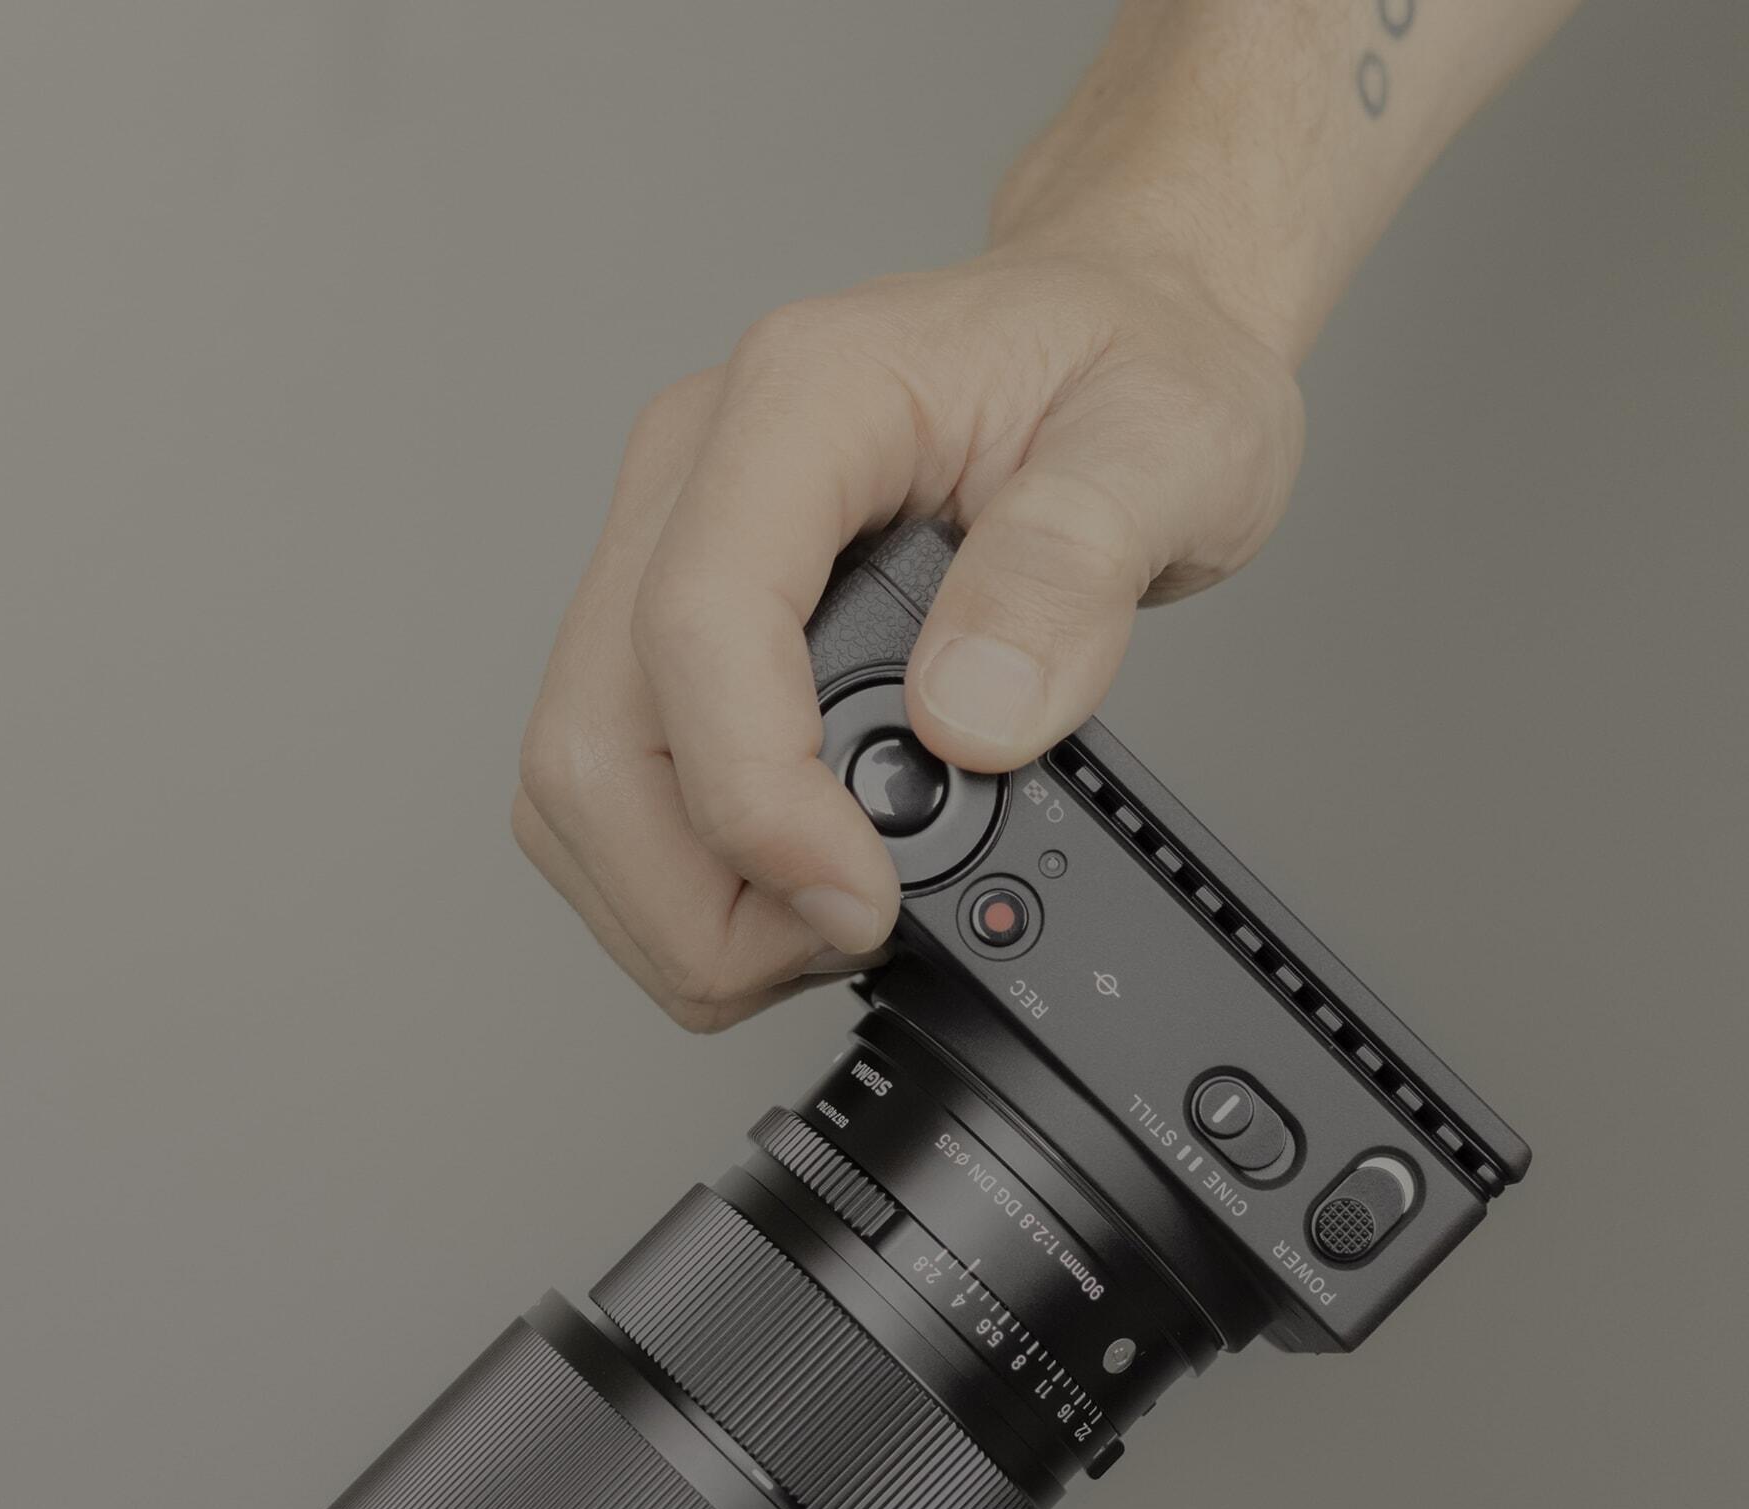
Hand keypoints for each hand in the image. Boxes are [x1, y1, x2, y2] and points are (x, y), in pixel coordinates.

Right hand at [515, 242, 1303, 1029]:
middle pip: (593, 736)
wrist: (1124, 330)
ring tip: (834, 921)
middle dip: (699, 897)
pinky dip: (689, 880)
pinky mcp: (676, 624)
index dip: (753, 801)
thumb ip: (1069, 574)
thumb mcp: (1170, 445)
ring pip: (577, 782)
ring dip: (679, 906)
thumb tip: (968, 720)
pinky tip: (798, 889)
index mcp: (803, 405)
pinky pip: (618, 785)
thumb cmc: (1135, 367)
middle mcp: (698, 472)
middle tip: (851, 937)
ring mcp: (668, 549)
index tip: (858, 899)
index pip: (695, 622)